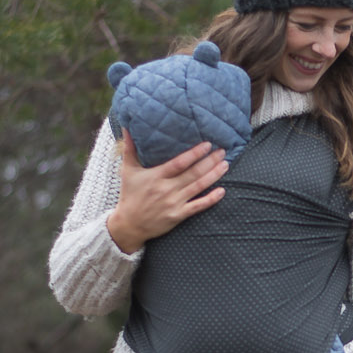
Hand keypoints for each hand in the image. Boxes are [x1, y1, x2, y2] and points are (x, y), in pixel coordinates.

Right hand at [106, 132, 228, 252]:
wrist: (129, 224)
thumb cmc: (130, 194)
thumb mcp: (128, 170)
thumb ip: (130, 149)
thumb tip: (127, 128)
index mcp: (156, 176)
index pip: (179, 163)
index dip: (195, 154)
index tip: (207, 144)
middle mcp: (166, 189)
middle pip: (193, 173)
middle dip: (210, 162)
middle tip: (222, 151)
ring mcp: (174, 203)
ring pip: (198, 187)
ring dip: (213, 175)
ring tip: (225, 165)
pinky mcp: (178, 215)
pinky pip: (198, 206)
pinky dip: (211, 199)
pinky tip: (222, 191)